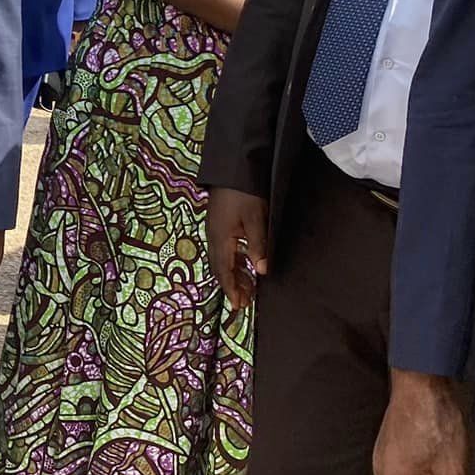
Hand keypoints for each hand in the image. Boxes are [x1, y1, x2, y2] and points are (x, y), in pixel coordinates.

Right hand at [206, 188, 270, 308]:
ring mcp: (214, 229)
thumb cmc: (245, 193)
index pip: (224, 271)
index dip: (231, 289)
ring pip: (222, 259)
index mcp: (221, 239)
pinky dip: (233, 261)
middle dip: (232, 286)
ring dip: (234, 274)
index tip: (238, 306)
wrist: (232, 168)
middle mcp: (214, 237)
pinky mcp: (218, 223)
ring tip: (248, 287)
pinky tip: (244, 263)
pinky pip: (224, 249)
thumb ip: (258, 246)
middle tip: (244, 302)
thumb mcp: (256, 219)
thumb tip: (261, 271)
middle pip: (220, 268)